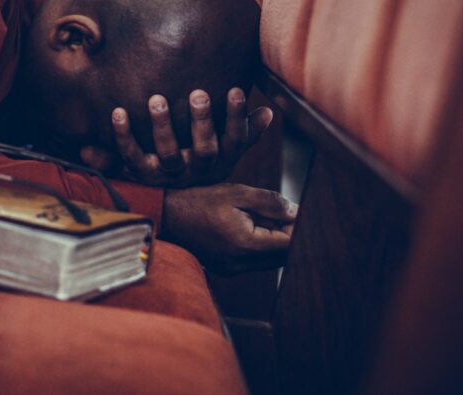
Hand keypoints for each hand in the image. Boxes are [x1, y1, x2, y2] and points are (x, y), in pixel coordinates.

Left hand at [81, 88, 272, 187]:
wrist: (171, 202)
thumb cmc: (201, 161)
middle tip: (199, 94)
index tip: (236, 89)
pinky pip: (131, 155)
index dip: (237, 117)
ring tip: (157, 99)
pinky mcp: (143, 174)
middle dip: (203, 121)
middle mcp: (196, 170)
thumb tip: (269, 112)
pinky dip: (123, 135)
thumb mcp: (227, 151)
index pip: (235, 141)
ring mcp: (169, 173)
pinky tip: (118, 111)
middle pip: (204, 149)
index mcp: (219, 161)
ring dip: (162, 126)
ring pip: (168, 153)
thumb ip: (246, 132)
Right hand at [161, 183, 296, 273]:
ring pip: (269, 260)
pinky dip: (257, 245)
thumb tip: (296, 212)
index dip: (298, 229)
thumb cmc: (197, 201)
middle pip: (282, 256)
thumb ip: (269, 202)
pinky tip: (244, 227)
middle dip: (286, 234)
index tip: (295, 213)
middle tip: (277, 212)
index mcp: (244, 244)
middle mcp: (239, 263)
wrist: (164, 216)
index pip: (289, 246)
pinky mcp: (226, 269)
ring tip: (256, 218)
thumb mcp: (236, 193)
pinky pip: (253, 261)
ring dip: (272, 241)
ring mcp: (232, 269)